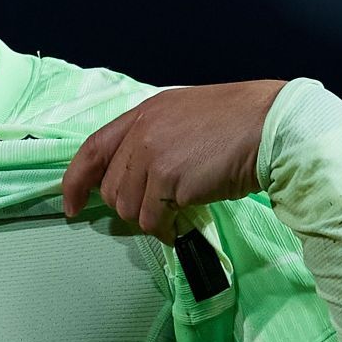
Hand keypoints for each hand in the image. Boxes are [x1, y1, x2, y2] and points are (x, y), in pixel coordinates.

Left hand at [59, 80, 287, 245]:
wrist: (271, 127)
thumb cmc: (238, 124)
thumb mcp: (185, 118)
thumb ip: (155, 139)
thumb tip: (138, 178)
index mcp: (143, 114)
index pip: (92, 148)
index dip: (76, 180)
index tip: (71, 204)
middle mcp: (141, 132)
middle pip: (110, 187)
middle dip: (128, 206)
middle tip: (158, 209)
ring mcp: (152, 155)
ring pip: (129, 208)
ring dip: (150, 218)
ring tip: (177, 211)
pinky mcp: (168, 180)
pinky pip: (153, 218)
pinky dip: (166, 227)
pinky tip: (184, 220)